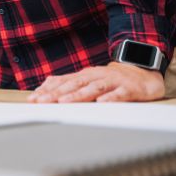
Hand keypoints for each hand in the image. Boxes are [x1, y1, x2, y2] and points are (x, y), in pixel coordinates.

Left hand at [28, 62, 164, 102]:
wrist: (142, 72)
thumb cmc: (111, 79)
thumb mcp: (88, 79)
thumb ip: (69, 83)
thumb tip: (46, 85)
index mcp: (85, 76)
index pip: (63, 82)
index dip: (47, 90)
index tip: (33, 99)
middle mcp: (95, 76)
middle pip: (74, 84)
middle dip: (56, 94)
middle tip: (41, 101)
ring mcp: (112, 81)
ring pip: (93, 88)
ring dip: (78, 95)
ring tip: (64, 102)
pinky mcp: (128, 89)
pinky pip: (119, 94)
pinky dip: (110, 98)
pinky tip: (102, 103)